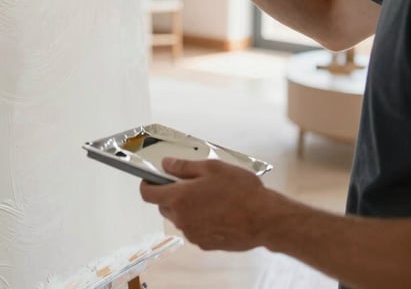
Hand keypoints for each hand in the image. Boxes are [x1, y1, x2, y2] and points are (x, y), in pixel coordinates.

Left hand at [139, 157, 270, 250]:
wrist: (264, 219)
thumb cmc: (239, 190)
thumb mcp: (211, 168)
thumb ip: (183, 167)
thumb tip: (166, 165)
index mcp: (179, 198)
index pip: (148, 194)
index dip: (146, 184)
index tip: (151, 178)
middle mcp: (182, 219)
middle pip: (164, 205)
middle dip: (171, 193)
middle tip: (189, 182)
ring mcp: (193, 234)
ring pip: (180, 217)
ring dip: (187, 207)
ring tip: (209, 196)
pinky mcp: (205, 244)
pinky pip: (194, 228)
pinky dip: (199, 219)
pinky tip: (217, 211)